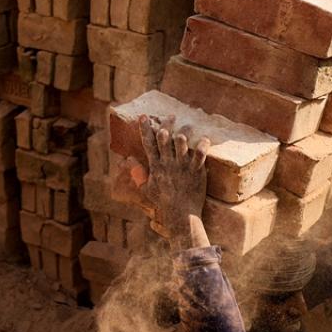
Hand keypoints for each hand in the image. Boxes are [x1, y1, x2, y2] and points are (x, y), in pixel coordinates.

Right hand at [139, 114, 209, 245]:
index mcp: (155, 166)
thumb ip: (137, 173)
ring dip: (184, 131)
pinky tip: (204, 138)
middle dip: (166, 124)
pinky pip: (200, 154)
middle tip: (171, 116)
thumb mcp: (146, 188)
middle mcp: (168, 164)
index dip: (145, 129)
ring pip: (181, 142)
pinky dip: (202, 144)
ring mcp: (182, 166)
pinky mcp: (196, 171)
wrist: (181, 214)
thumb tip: (127, 160)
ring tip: (187, 125)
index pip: (148, 143)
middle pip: (164, 138)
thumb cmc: (163, 202)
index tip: (143, 117)